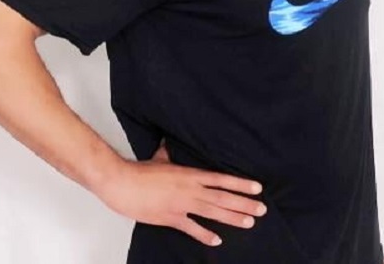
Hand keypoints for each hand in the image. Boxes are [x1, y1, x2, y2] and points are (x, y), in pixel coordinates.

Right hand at [94, 140, 266, 246]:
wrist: (121, 182)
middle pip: (224, 197)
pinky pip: (191, 228)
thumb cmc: (140, 170)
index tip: (258, 188)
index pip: (222, 179)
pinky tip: (217, 241)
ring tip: (250, 222)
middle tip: (262, 209)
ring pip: (213, 212)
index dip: (241, 184)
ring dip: (233, 218)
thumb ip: (171, 153)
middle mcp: (191, 189)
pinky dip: (205, 235)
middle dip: (245, 203)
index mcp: (191, 174)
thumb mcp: (161, 158)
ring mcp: (182, 205)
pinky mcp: (170, 218)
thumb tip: (171, 143)